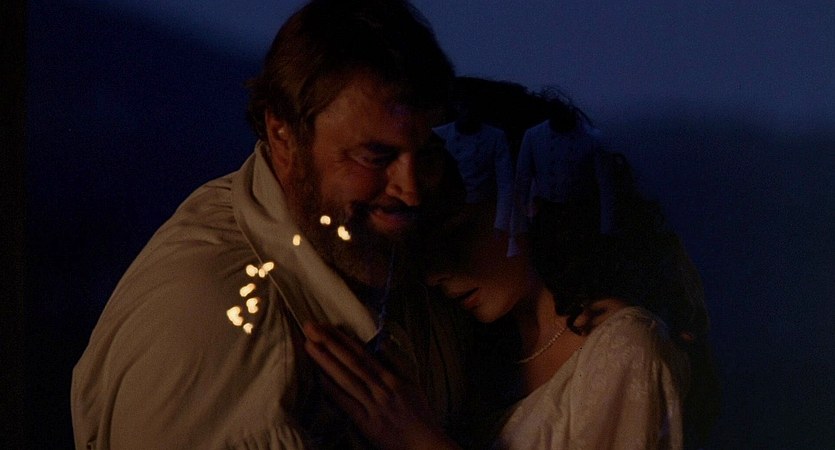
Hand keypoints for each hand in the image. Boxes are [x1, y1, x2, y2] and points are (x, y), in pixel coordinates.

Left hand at [303, 322, 459, 449]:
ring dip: (326, 361)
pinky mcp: (366, 423)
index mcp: (391, 377)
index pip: (362, 352)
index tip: (325, 325)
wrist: (424, 442)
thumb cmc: (418, 412)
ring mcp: (372, 405)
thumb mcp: (412, 382)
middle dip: (330, 342)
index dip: (343, 337)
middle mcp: (381, 388)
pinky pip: (346, 403)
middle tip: (310, 327)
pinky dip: (333, 389)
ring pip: (346, 378)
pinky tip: (318, 377)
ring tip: (309, 345)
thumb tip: (382, 341)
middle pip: (351, 361)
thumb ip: (396, 361)